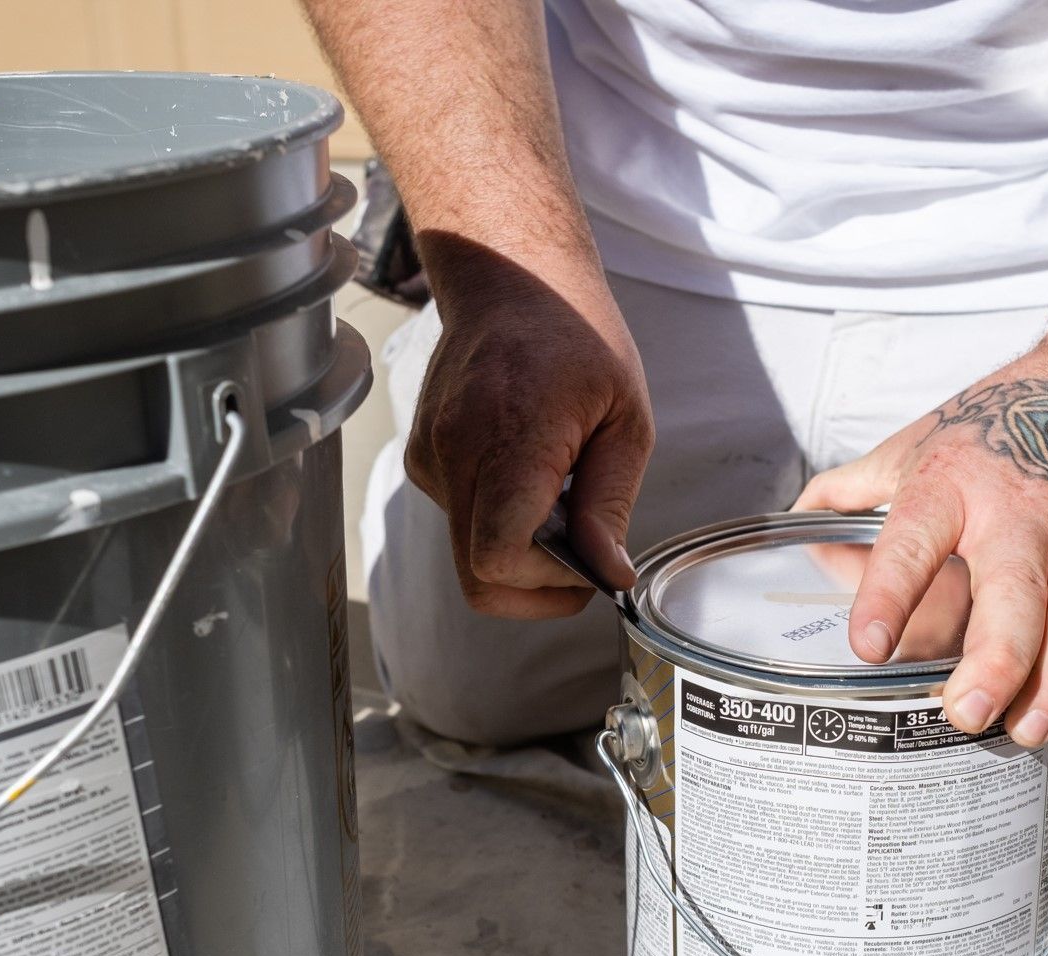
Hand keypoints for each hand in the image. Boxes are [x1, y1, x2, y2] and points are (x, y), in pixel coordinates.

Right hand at [405, 234, 653, 617]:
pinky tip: (528, 471)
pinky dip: (499, 518)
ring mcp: (429, 456)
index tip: (587, 569)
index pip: (498, 558)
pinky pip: (461, 519)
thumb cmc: (578, 336)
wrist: (510, 277)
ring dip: (520, 548)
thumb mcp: (625, 418)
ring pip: (468, 551)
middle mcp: (455, 452)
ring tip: (558, 492)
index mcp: (511, 439)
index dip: (545, 585)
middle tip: (580, 558)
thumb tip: (610, 574)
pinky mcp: (422, 458)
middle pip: (478, 576)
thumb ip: (611, 504)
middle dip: (535, 586)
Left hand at [793, 352, 1047, 747]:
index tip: (868, 646)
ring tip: (1028, 732)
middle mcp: (1021, 509)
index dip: (890, 593)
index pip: (913, 540)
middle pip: (1016, 589)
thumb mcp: (906, 448)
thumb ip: (845, 492)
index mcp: (950, 484)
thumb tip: (790, 527)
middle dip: (996, 659)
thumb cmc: (988, 425)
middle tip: (966, 714)